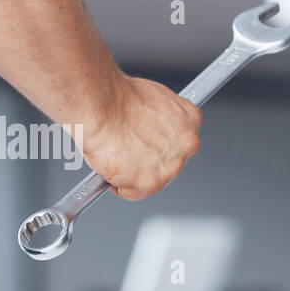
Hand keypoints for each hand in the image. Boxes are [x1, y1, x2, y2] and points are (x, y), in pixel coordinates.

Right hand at [77, 75, 201, 200]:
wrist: (99, 105)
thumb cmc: (116, 98)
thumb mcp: (151, 98)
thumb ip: (160, 118)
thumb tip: (150, 127)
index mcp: (190, 121)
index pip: (179, 142)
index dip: (158, 143)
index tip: (146, 143)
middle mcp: (186, 146)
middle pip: (168, 163)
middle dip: (148, 160)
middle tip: (127, 149)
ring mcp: (168, 167)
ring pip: (151, 180)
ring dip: (133, 173)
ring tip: (116, 155)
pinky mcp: (147, 184)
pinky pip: (130, 192)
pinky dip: (117, 184)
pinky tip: (110, 165)